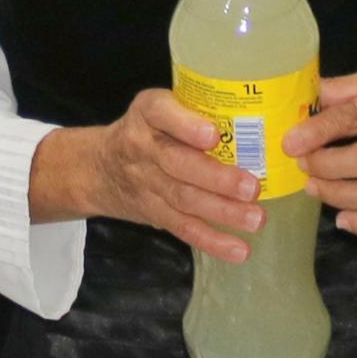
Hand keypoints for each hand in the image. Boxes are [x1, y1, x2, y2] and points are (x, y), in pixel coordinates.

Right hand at [44, 88, 266, 260]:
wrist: (100, 166)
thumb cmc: (149, 129)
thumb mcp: (160, 107)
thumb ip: (194, 109)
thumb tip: (255, 120)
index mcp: (147, 112)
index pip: (160, 112)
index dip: (186, 125)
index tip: (214, 135)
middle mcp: (143, 146)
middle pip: (176, 163)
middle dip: (216, 177)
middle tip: (252, 187)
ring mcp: (147, 183)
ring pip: (183, 198)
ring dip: (222, 211)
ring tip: (256, 219)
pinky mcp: (154, 212)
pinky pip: (183, 228)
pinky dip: (212, 241)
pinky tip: (239, 250)